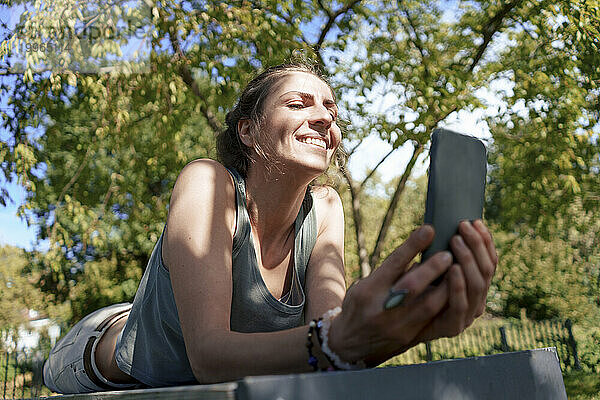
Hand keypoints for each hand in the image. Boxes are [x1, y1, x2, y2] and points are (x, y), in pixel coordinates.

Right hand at [327, 225, 453, 366]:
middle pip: (411, 286)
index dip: (412, 246)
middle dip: (432, 269)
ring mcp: (396, 325)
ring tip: (458, 270)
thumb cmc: (361, 305)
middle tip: (448, 253)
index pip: (393, 264)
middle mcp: (381, 308)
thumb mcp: (366, 284)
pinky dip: (445, 302)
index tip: (429, 230)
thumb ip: (390, 272)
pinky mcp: (409, 336)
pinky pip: (433, 318)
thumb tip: (419, 251)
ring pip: (427, 306)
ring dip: (446, 286)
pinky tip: (455, 290)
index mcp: (369, 290)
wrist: (350, 344)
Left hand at [415, 220, 497, 342]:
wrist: (392, 322)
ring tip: (456, 241)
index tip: (475, 221)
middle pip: (486, 270)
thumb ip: (440, 251)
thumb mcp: (426, 265)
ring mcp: (467, 314)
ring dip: (468, 260)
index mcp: (474, 284)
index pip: (490, 261)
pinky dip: (458, 286)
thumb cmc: (409, 289)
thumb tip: (445, 222)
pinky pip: (460, 305)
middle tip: (462, 227)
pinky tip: (453, 268)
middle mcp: (476, 299)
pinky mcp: (453, 326)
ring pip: (477, 285)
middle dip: (476, 245)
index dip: (486, 241)